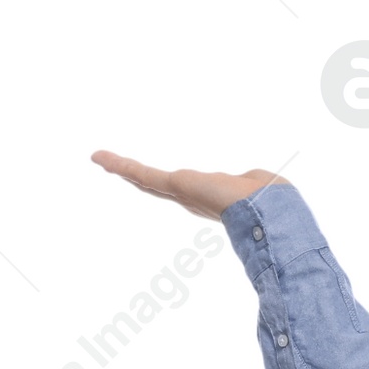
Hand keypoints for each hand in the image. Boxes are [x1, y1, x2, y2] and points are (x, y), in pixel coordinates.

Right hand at [89, 150, 288, 219]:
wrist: (266, 211)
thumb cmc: (269, 201)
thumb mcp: (257, 185)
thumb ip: (252, 182)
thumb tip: (261, 181)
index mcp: (207, 197)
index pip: (180, 190)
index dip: (165, 184)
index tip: (152, 180)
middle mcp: (189, 198)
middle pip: (155, 186)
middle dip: (135, 176)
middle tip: (113, 166)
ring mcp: (180, 194)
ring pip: (145, 179)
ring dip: (121, 167)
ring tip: (100, 158)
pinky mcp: (174, 186)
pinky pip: (143, 173)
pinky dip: (120, 164)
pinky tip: (100, 156)